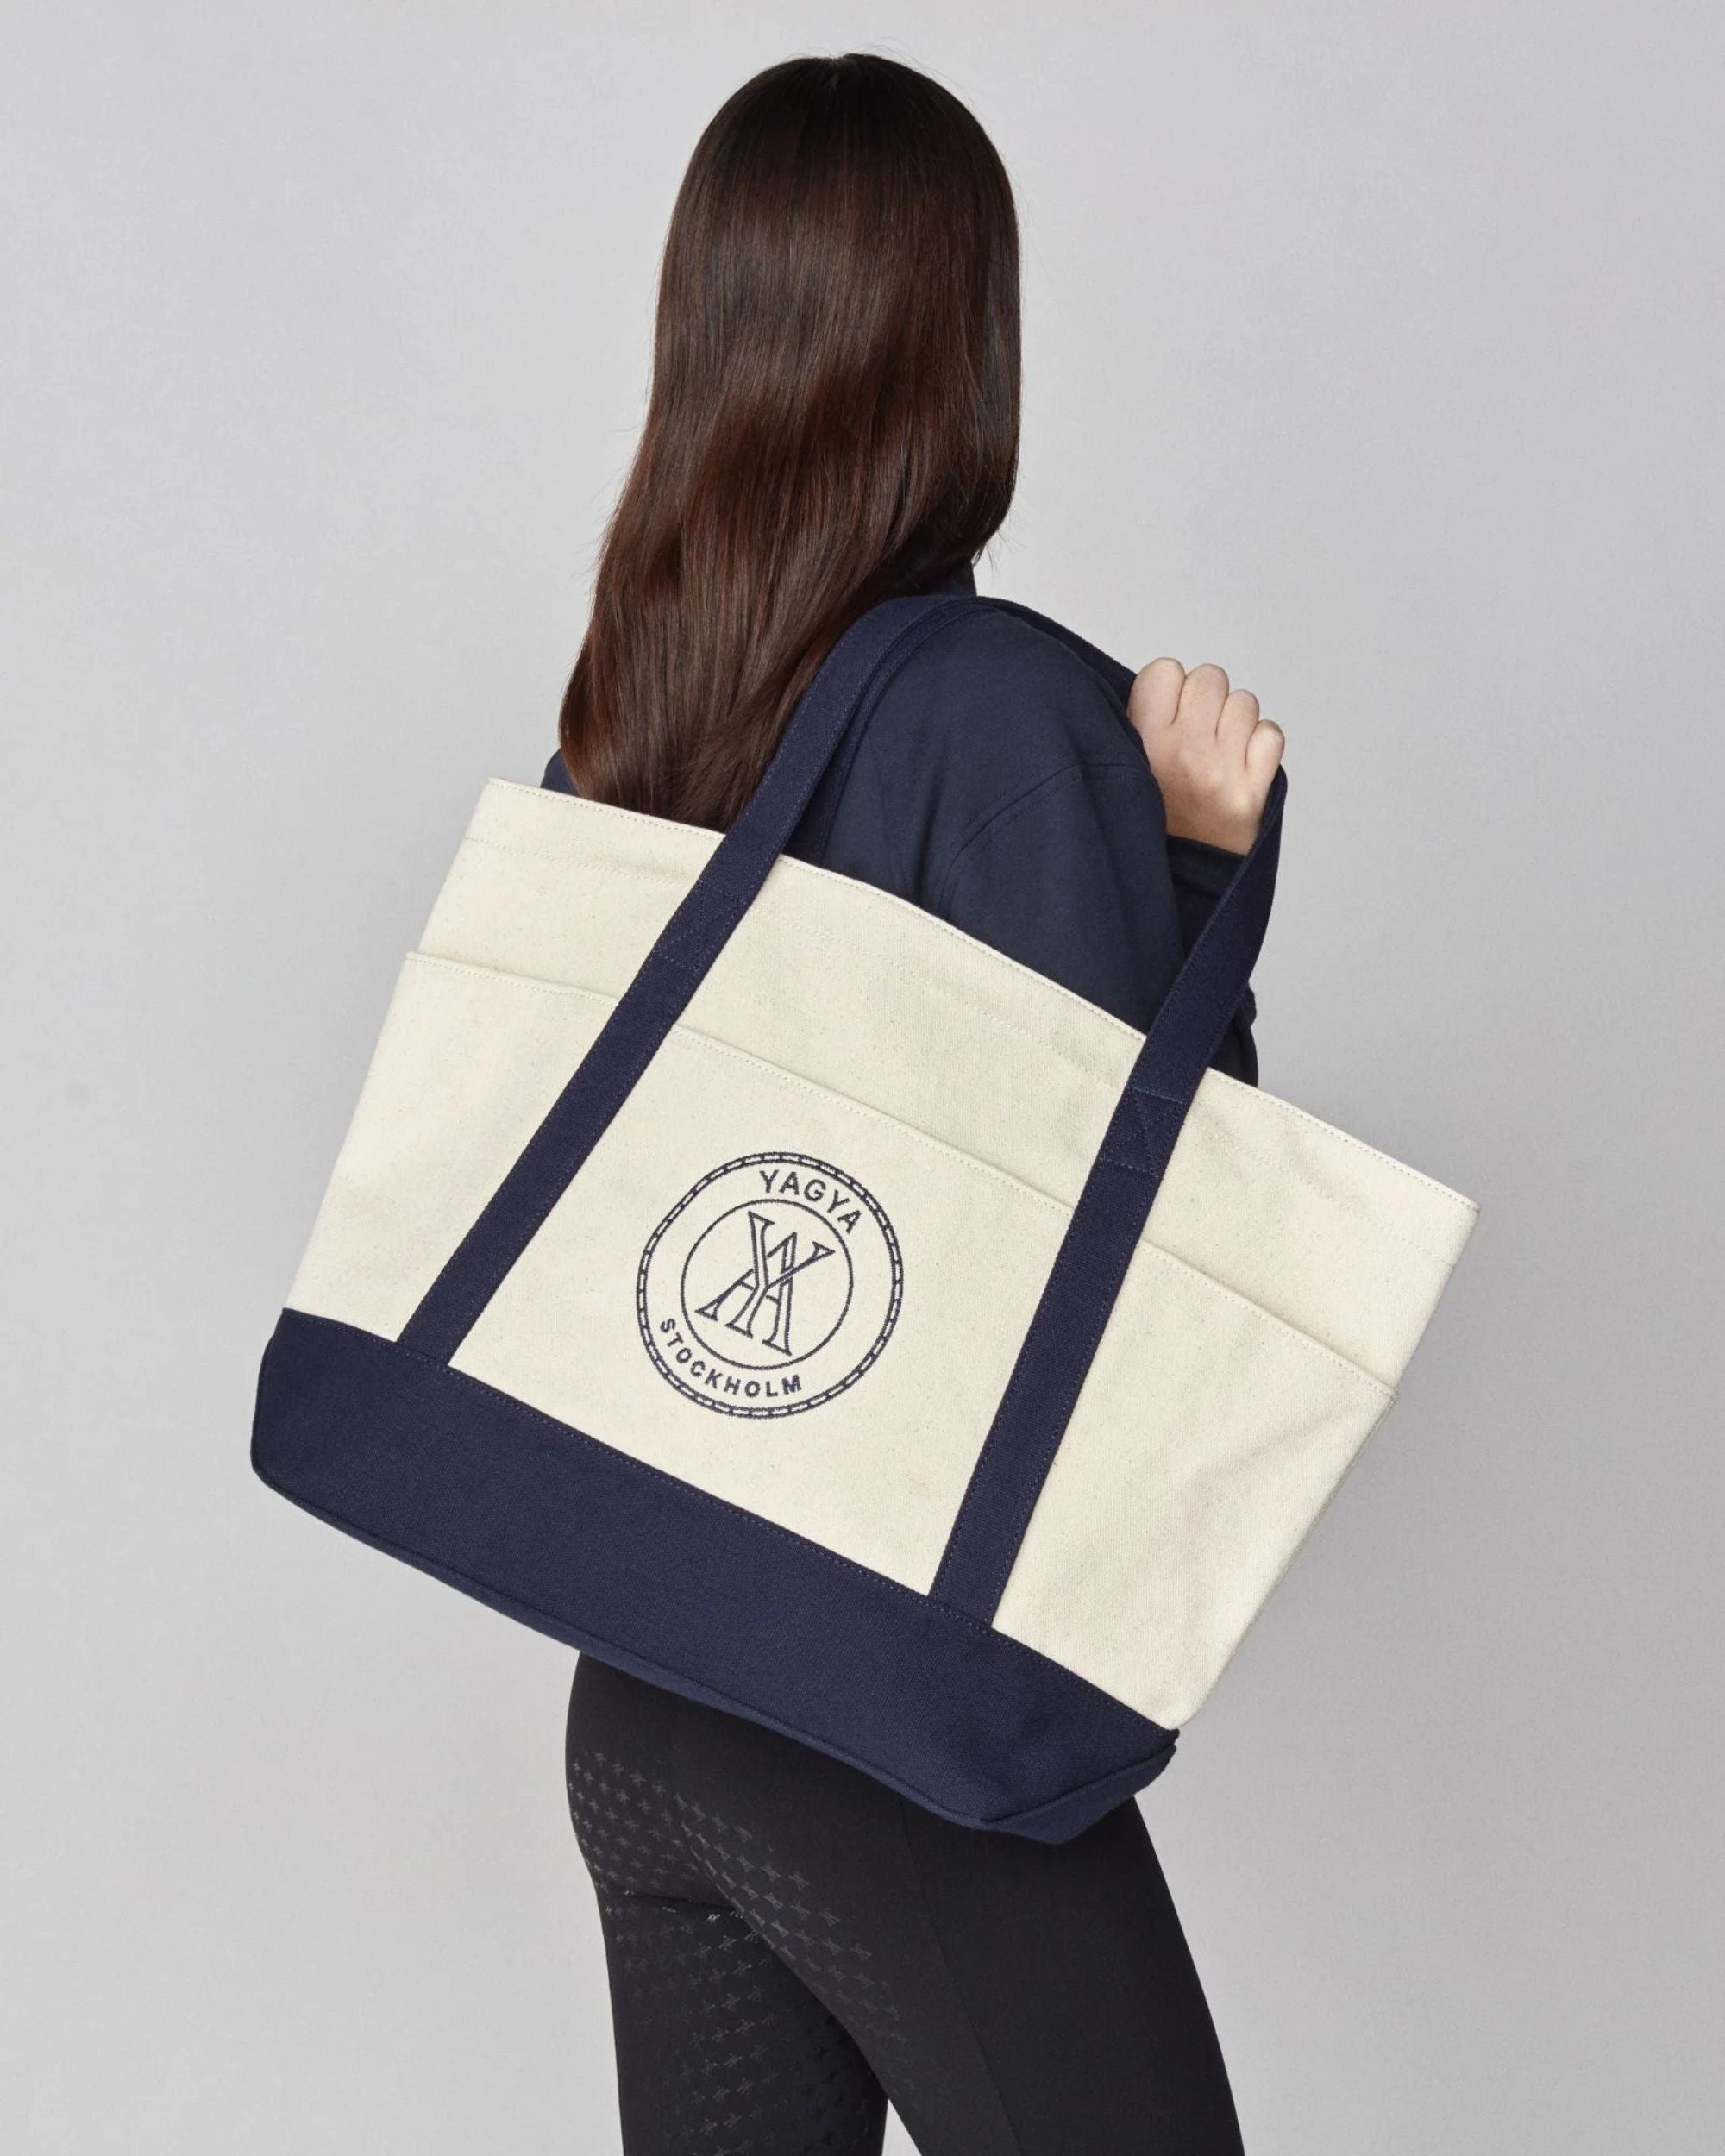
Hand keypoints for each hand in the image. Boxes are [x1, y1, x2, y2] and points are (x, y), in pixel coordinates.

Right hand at [1128, 659, 1283, 853]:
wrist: (1175, 886)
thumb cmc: (1149, 825)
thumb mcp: (1124, 770)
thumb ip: (1137, 725)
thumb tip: (1162, 685)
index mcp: (1144, 742)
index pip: (1164, 671)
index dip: (1168, 688)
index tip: (1165, 715)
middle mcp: (1184, 751)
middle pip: (1210, 678)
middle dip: (1205, 701)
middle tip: (1195, 733)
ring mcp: (1222, 770)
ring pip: (1244, 702)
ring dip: (1234, 722)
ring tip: (1218, 752)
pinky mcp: (1254, 790)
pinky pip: (1271, 734)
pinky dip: (1261, 745)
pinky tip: (1242, 765)